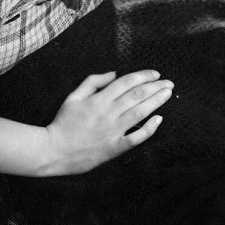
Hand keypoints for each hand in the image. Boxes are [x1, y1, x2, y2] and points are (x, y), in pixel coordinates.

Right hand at [44, 70, 172, 174]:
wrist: (55, 150)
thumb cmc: (63, 122)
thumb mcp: (73, 97)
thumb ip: (93, 82)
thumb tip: (114, 73)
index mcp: (99, 100)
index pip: (127, 82)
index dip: (143, 76)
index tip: (155, 74)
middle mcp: (109, 113)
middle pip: (138, 96)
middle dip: (156, 87)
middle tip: (169, 83)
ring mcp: (113, 131)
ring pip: (140, 113)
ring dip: (156, 102)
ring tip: (168, 94)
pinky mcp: (115, 147)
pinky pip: (136, 137)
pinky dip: (149, 128)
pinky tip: (159, 119)